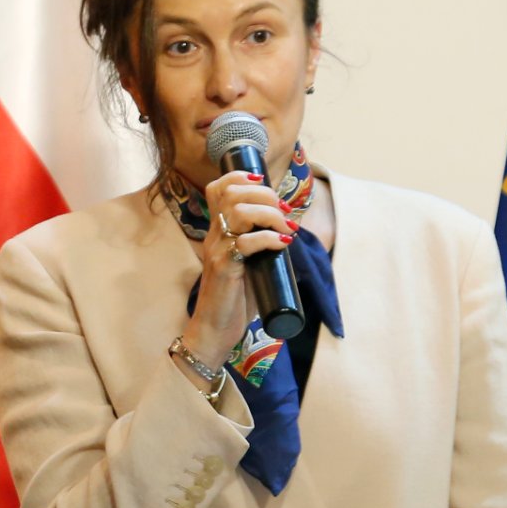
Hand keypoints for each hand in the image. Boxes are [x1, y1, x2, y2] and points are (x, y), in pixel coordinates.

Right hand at [181, 169, 296, 368]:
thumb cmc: (235, 299)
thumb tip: (291, 233)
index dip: (240, 177)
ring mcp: (218, 251)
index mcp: (218, 231)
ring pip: (239, 212)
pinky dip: (269, 239)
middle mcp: (214, 235)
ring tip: (286, 228)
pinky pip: (246, 243)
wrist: (216, 330)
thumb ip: (261, 246)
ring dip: (269, 214)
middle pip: (232, 193)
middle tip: (284, 212)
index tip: (263, 182)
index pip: (217, 188)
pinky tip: (283, 245)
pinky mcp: (225, 269)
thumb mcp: (248, 265)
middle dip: (265, 194)